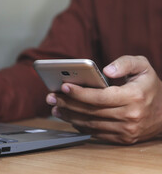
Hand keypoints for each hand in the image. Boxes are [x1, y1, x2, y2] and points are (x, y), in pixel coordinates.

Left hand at [46, 55, 161, 143]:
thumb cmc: (149, 86)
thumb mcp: (143, 66)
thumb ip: (125, 63)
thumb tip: (106, 70)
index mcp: (134, 97)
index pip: (100, 97)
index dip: (80, 92)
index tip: (63, 86)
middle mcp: (130, 116)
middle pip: (91, 111)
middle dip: (67, 103)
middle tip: (50, 97)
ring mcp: (126, 130)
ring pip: (90, 123)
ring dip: (69, 116)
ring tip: (55, 107)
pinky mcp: (122, 139)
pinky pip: (96, 133)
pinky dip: (80, 125)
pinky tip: (69, 117)